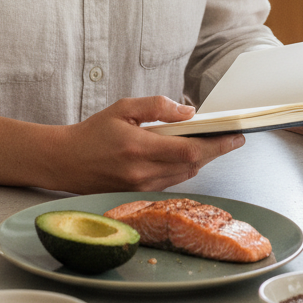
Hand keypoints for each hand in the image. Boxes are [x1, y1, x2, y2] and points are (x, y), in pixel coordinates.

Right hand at [50, 96, 245, 193]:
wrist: (66, 161)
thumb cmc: (93, 132)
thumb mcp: (123, 108)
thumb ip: (157, 107)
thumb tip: (188, 112)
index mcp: (138, 148)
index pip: (189, 151)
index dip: (216, 145)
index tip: (235, 136)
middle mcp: (142, 173)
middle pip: (193, 166)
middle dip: (216, 151)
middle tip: (232, 138)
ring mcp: (141, 188)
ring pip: (185, 175)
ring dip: (201, 160)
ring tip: (213, 143)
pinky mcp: (139, 195)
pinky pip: (172, 182)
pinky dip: (184, 168)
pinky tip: (188, 156)